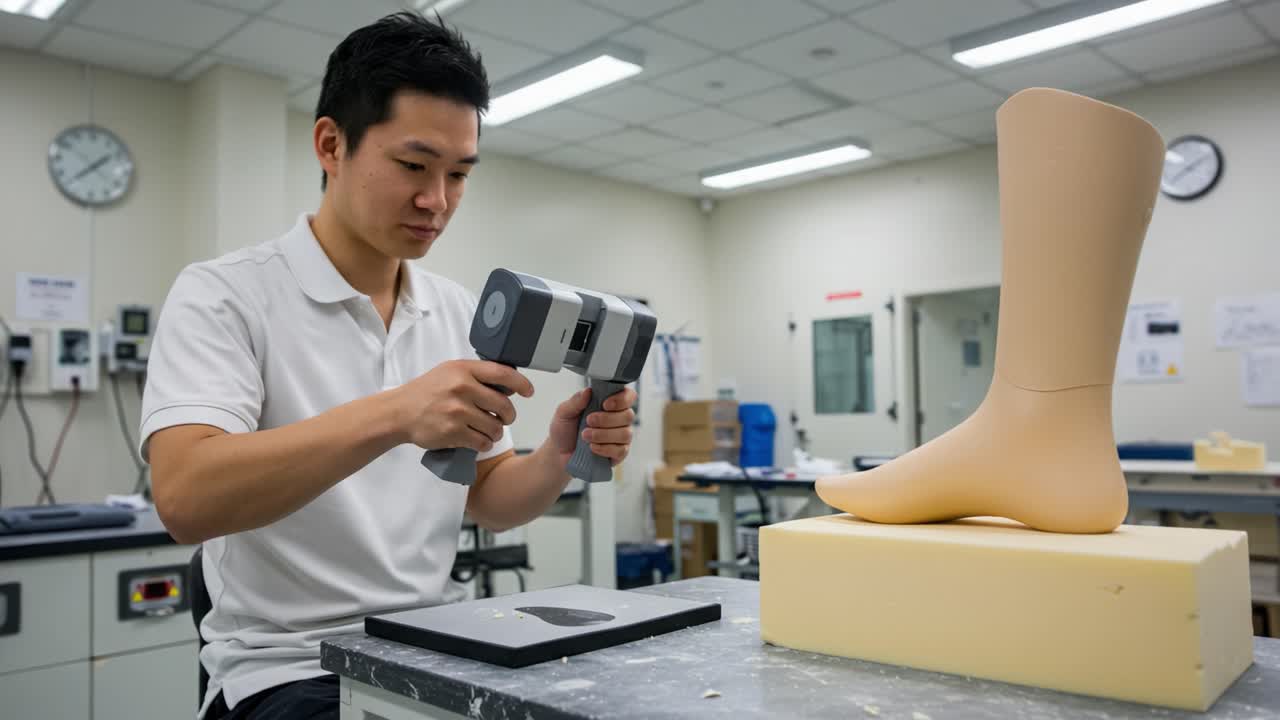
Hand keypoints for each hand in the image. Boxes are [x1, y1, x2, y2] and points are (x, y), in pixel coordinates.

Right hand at [396, 360, 532, 451]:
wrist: (399, 412)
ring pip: (495, 427)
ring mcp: (457, 411)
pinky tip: (479, 440)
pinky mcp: (453, 433)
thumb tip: (509, 384)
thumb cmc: (426, 392)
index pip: (503, 373)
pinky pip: (483, 442)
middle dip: (509, 415)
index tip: (528, 391)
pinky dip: (485, 444)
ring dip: (496, 432)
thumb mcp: (450, 372)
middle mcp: (462, 388)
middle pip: (504, 405)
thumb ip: (476, 375)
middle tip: (504, 417)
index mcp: (463, 370)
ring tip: (488, 430)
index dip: (522, 383)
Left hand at [546, 386, 637, 467]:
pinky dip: (605, 448)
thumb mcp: (564, 412)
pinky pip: (621, 450)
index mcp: (608, 404)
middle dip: (607, 419)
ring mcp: (620, 437)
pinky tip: (592, 447)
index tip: (605, 404)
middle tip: (589, 421)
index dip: (621, 399)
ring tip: (586, 435)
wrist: (558, 454)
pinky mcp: (618, 454)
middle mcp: (618, 419)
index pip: (628, 396)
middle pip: (628, 415)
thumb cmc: (564, 431)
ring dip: (604, 434)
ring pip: (625, 434)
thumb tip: (588, 391)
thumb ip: (576, 401)